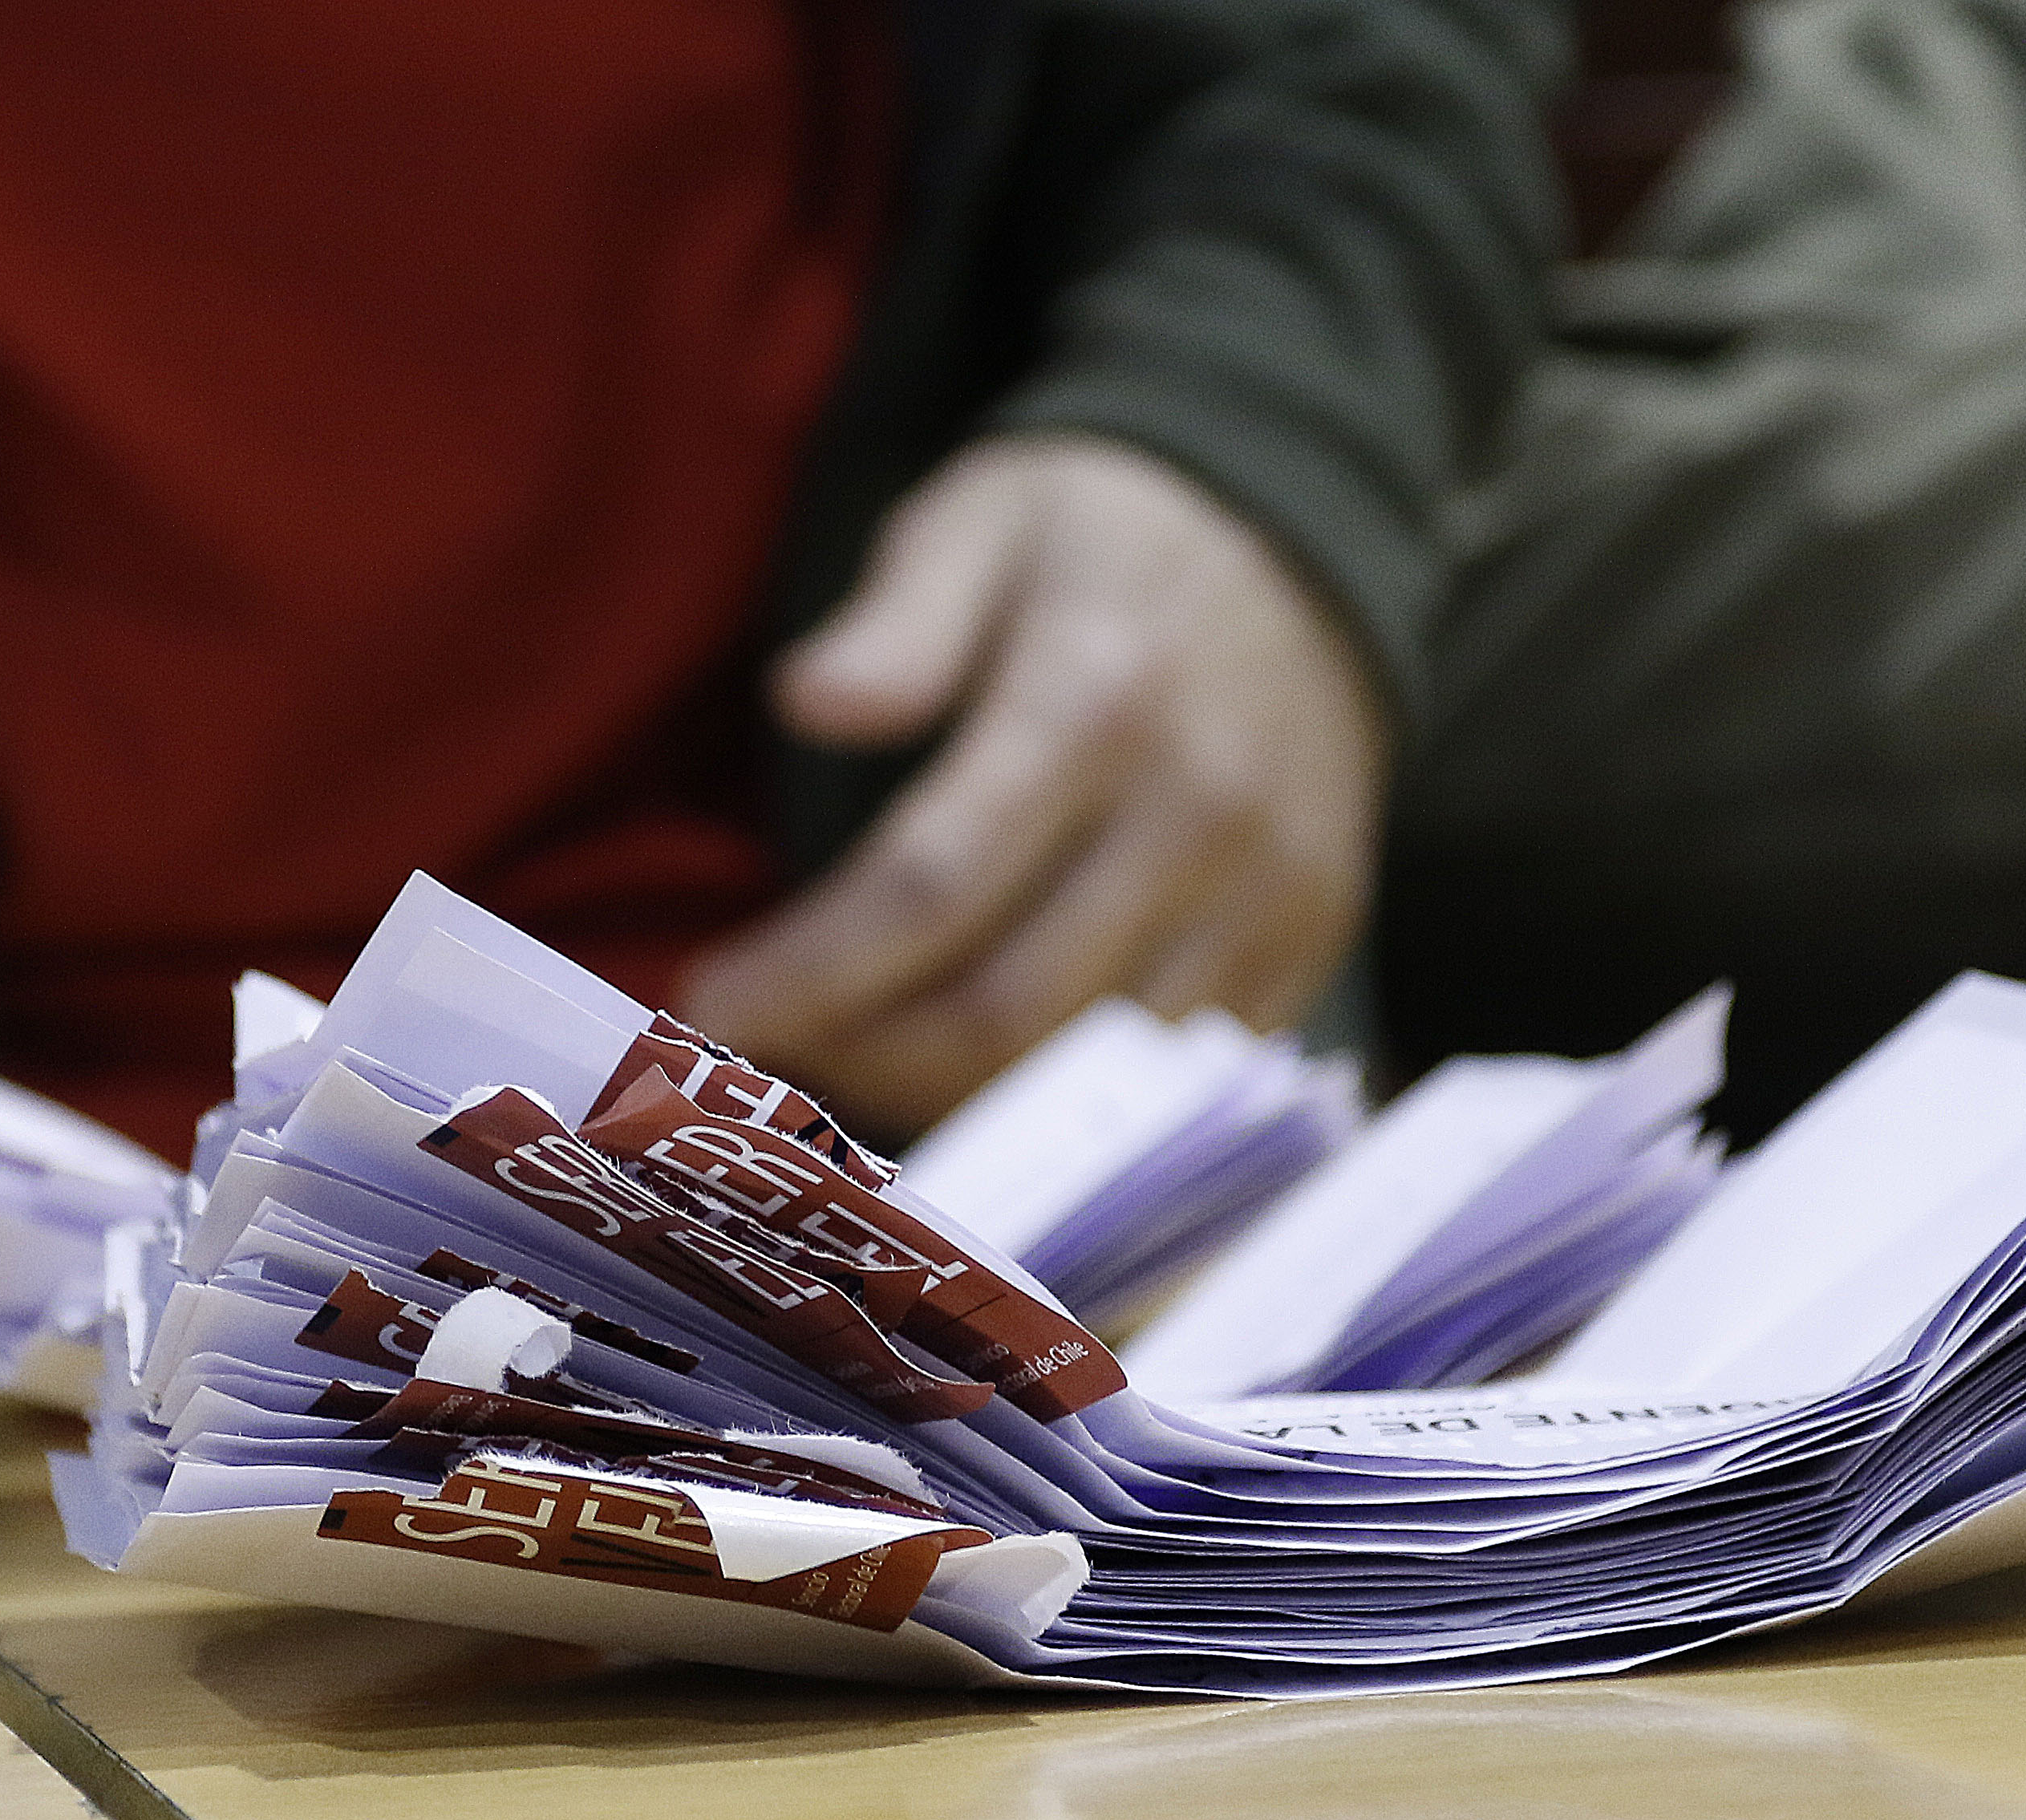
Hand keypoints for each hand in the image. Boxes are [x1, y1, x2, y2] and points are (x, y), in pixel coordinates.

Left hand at [679, 433, 1384, 1139]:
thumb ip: (896, 618)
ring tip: (856, 1060)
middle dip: (862, 1055)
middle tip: (774, 1049)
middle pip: (1004, 1009)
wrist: (1312, 546)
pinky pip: (1175, 1072)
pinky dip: (1066, 1094)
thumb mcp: (984, 519)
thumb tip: (807, 703)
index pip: (932, 887)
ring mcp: (1268, 889)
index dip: (811, 972)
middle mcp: (1197, 811)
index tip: (714, 1004)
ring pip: (1088, 1067)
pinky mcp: (1310, 939)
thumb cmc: (1105, 540)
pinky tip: (978, 1066)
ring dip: (952, 1094)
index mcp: (1098, 697)